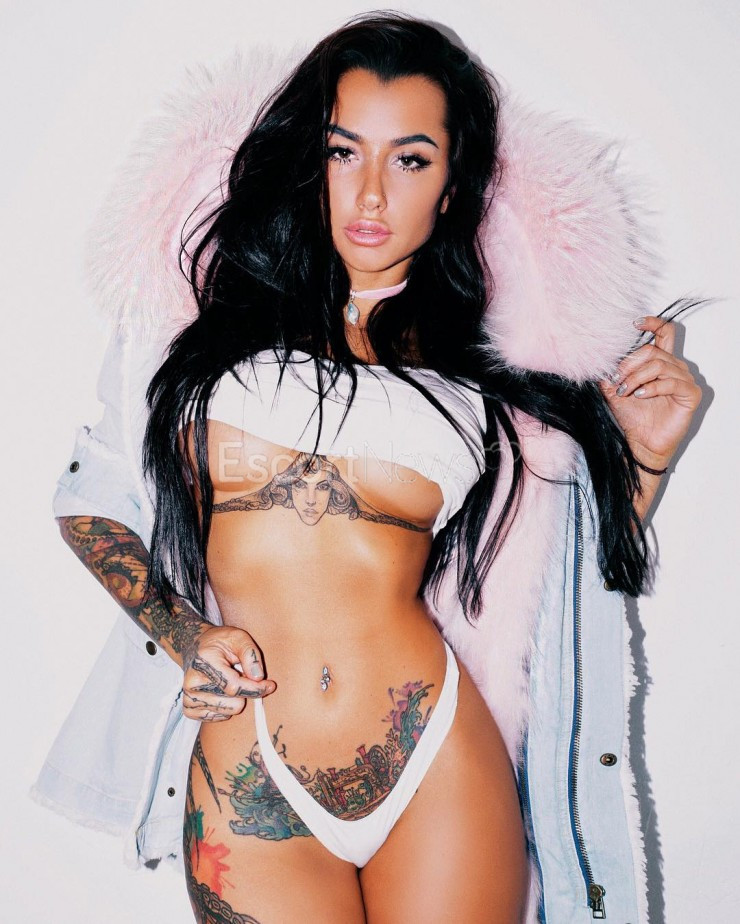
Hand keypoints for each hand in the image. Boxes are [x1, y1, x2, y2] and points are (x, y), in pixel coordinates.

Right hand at [181, 624, 276, 722]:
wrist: (194, 648)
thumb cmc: (220, 642)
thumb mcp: (238, 636)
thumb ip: (250, 654)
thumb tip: (258, 678)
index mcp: (203, 662)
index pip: (233, 686)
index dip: (255, 688)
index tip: (270, 685)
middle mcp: (192, 683)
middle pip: (233, 704)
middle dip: (245, 692)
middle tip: (242, 676)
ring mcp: (188, 698)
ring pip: (228, 713)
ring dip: (235, 699)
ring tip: (230, 681)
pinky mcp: (189, 710)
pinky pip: (219, 718)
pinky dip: (226, 707)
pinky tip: (222, 691)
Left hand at [598, 315, 702, 466]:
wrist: (641, 444)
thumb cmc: (632, 417)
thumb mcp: (615, 391)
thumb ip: (610, 373)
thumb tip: (596, 358)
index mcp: (660, 362)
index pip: (664, 332)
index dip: (652, 323)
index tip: (633, 324)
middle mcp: (674, 367)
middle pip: (653, 350)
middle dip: (629, 364)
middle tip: (616, 380)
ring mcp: (684, 380)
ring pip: (659, 365)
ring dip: (636, 377)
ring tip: (625, 391)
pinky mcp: (690, 395)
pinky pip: (672, 383)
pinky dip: (652, 387)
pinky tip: (639, 396)